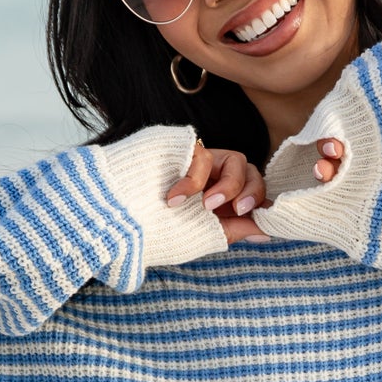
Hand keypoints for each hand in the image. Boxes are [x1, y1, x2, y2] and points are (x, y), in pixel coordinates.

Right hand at [166, 139, 343, 245]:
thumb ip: (235, 230)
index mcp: (217, 200)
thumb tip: (267, 232)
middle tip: (239, 210)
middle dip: (251, 192)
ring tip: (207, 206)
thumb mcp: (201, 234)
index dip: (260, 203)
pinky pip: (204, 156)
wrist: (114, 221)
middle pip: (251, 172)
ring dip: (229, 186)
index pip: (251, 192)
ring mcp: (197, 162)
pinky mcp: (182, 147)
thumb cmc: (153, 231)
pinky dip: (193, 181)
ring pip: (237, 160)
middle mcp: (211, 179)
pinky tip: (174, 199)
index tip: (264, 220)